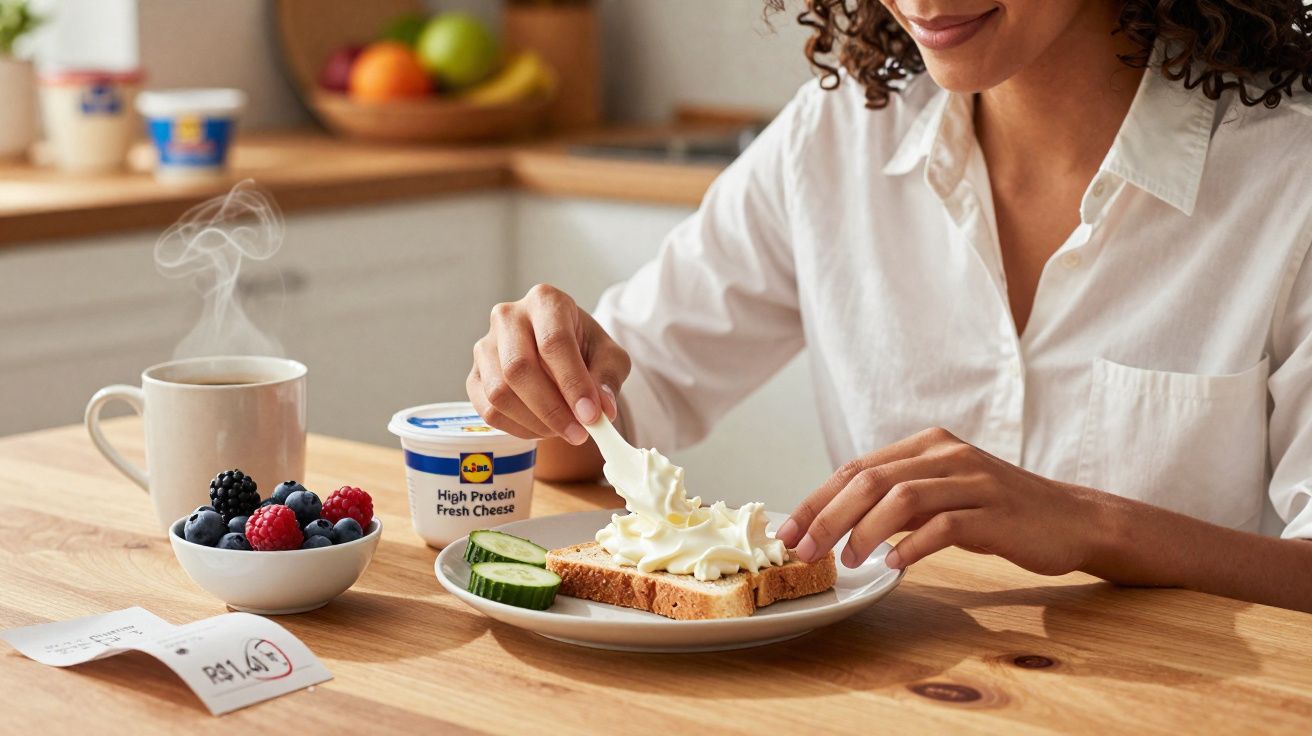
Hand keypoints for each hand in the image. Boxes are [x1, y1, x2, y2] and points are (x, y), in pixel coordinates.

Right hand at [467, 284, 630, 444]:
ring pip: (500, 393)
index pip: (554, 341)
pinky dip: (519, 428)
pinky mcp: (474, 376)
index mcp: (545, 301)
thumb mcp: (609, 357)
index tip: (591, 416)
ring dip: (536, 422)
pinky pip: (489, 411)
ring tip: (564, 430)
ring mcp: (485, 346)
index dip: (573, 382)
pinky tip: (543, 429)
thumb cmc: (585, 349)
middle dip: (551, 409)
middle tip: (579, 433)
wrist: (559, 352)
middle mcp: (508, 317)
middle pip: (519, 368)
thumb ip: (608, 379)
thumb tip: (602, 411)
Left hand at [776, 427, 1113, 574]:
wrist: (1073, 519)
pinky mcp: (996, 511)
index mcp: (927, 445)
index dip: (817, 500)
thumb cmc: (999, 512)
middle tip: (804, 550)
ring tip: (848, 561)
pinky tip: (895, 566)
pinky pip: (944, 526)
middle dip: (828, 517)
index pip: (856, 467)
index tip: (788, 532)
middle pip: (870, 480)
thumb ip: (898, 498)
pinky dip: (912, 547)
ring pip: (901, 498)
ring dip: (864, 532)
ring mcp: (974, 480)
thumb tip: (836, 521)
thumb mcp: (943, 495)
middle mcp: (947, 454)